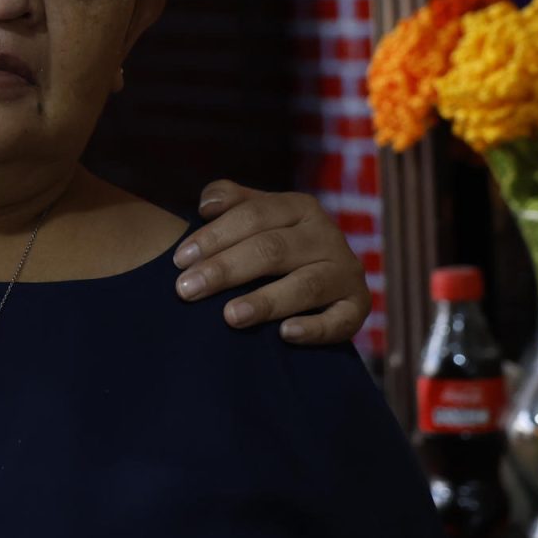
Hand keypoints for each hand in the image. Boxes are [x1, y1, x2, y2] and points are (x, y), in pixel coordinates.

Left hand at [173, 180, 370, 344]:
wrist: (326, 282)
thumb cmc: (276, 245)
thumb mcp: (257, 217)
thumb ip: (231, 201)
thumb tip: (206, 205)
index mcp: (300, 207)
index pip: (253, 216)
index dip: (214, 236)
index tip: (179, 260)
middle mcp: (327, 236)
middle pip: (272, 249)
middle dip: (225, 269)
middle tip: (186, 289)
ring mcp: (346, 272)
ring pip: (305, 285)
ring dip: (266, 301)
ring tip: (229, 316)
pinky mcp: (357, 308)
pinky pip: (339, 321)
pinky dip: (314, 329)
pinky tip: (285, 335)